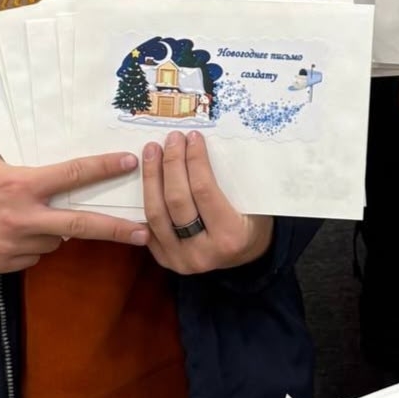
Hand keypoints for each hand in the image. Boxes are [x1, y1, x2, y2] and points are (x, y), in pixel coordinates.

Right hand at [0, 152, 148, 272]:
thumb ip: (32, 181)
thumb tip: (62, 192)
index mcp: (21, 184)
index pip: (72, 175)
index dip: (103, 169)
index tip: (128, 162)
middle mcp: (20, 217)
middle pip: (79, 225)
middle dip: (115, 230)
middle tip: (144, 234)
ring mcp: (11, 245)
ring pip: (53, 243)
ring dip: (51, 232)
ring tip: (23, 218)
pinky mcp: (0, 264)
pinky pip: (31, 257)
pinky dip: (29, 246)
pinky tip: (6, 233)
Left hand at [142, 131, 274, 273]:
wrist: (245, 258)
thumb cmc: (252, 223)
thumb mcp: (253, 203)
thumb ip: (229, 181)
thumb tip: (200, 144)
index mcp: (230, 237)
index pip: (203, 190)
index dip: (195, 160)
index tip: (192, 137)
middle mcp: (202, 252)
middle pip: (176, 200)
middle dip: (171, 164)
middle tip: (171, 139)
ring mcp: (180, 259)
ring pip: (155, 213)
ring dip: (151, 177)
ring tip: (152, 151)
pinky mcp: (165, 260)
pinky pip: (147, 226)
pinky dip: (144, 199)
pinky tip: (146, 176)